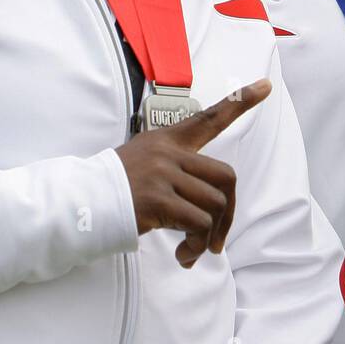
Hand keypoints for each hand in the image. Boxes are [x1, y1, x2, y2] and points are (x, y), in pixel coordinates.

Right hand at [116, 80, 270, 265]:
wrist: (79, 204)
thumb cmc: (113, 189)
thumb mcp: (142, 162)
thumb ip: (174, 168)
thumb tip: (207, 201)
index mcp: (167, 140)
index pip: (209, 118)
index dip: (240, 101)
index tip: (265, 87)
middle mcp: (168, 153)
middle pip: (226, 176)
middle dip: (228, 211)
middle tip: (217, 237)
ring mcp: (163, 175)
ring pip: (214, 204)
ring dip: (210, 235)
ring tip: (193, 250)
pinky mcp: (158, 200)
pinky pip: (198, 224)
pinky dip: (197, 246)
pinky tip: (184, 256)